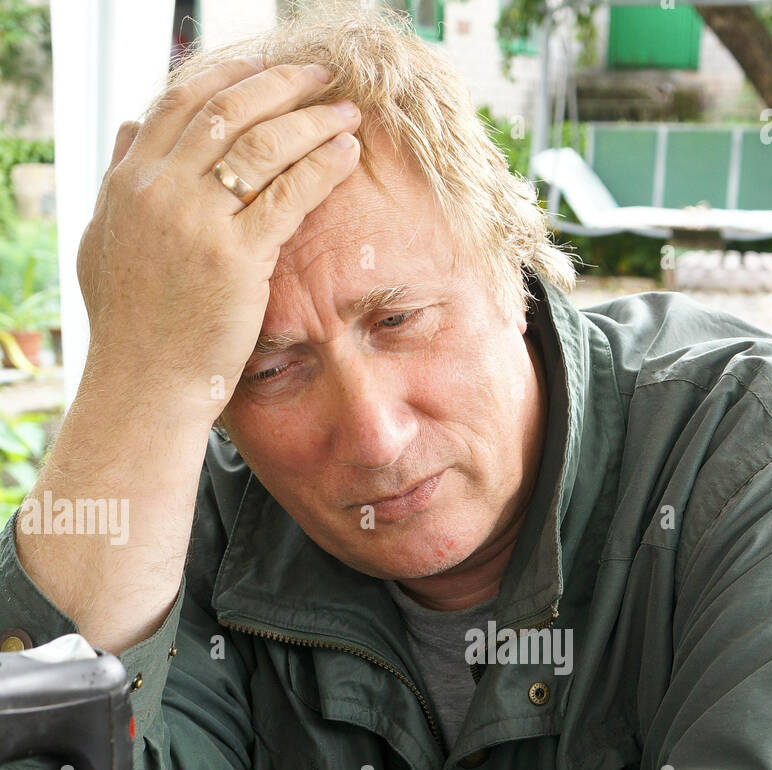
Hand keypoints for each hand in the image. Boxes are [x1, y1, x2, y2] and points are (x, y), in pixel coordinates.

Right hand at [77, 56, 362, 426]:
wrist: (144, 383)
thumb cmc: (131, 324)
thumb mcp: (106, 240)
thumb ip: (118, 180)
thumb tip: (129, 126)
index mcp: (130, 182)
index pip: (182, 103)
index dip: (230, 75)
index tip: (267, 66)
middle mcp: (160, 191)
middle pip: (228, 110)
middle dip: (280, 84)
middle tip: (319, 77)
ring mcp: (197, 223)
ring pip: (262, 145)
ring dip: (310, 119)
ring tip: (345, 112)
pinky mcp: (235, 258)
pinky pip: (287, 195)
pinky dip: (321, 166)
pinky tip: (347, 153)